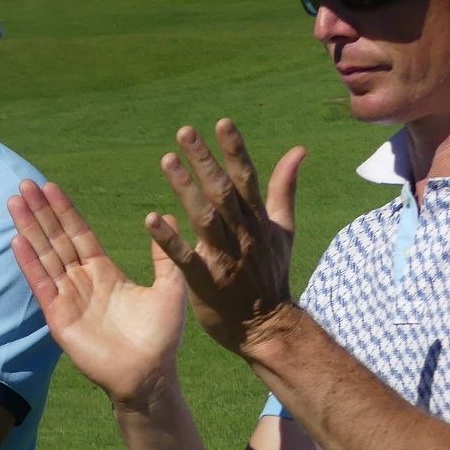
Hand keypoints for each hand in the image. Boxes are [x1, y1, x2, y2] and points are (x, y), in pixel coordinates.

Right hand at [9, 180, 185, 405]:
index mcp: (104, 272)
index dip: (64, 211)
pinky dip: (29, 263)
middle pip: (56, 238)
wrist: (150, 375)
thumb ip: (165, 255)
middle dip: (40, 212)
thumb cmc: (162, 337)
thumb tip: (166, 217)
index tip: (50, 186)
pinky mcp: (59, 317)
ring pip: (44, 256)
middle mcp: (81, 281)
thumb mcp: (171, 288)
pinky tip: (16, 241)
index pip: (78, 234)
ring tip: (14, 203)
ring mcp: (67, 298)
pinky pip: (42, 285)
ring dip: (28, 229)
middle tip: (23, 184)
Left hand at [148, 120, 306, 357]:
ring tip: (167, 160)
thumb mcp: (283, 229)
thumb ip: (284, 188)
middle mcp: (243, 235)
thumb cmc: (271, 274)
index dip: (235, 150)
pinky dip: (168, 239)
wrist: (268, 327)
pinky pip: (185, 257)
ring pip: (204, 218)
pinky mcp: (205, 281)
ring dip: (185, 188)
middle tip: (184, 132)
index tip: (222, 122)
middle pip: (222, 192)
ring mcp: (225, 258)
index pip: (247, 179)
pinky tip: (151, 219)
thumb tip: (298, 149)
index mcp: (258, 221)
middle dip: (204, 161)